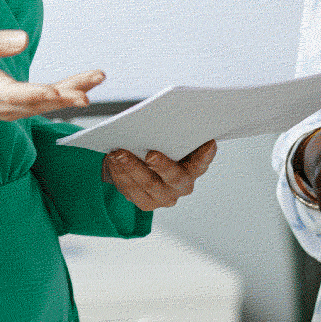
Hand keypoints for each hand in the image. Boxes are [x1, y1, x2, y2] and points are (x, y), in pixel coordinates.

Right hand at [0, 30, 103, 121]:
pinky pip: (46, 105)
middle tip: (88, 92)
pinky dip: (66, 96)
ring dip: (73, 93)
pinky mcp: (21, 110)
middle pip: (38, 103)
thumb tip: (24, 39)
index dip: (36, 95)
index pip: (14, 95)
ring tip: (96, 77)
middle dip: (65, 96)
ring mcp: (13, 111)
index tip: (56, 93)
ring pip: (47, 105)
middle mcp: (4, 106)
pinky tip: (85, 87)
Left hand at [102, 140, 216, 210]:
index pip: (201, 164)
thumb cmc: (160, 148)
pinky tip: (113, 161)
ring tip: (119, 153)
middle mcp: (181, 187)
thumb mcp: (170, 140)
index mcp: (194, 169)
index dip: (205, 156)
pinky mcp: (145, 203)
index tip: (208, 144)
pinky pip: (131, 190)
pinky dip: (120, 174)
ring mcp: (163, 197)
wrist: (141, 165)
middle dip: (162, 166)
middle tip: (151, 154)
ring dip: (131, 167)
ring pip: (147, 184)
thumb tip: (168, 118)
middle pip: (173, 178)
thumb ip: (173, 134)